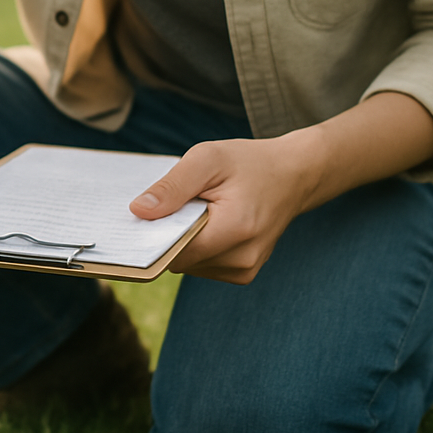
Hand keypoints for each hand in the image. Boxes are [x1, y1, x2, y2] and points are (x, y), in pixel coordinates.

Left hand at [128, 135, 318, 283]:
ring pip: (187, 264)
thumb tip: (138, 211)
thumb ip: (172, 187)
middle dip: (168, 234)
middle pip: (178, 259)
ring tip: (199, 210)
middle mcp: (242, 259)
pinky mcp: (242, 273)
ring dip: (184, 240)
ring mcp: (244, 270)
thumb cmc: (249, 163)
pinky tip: (208, 222)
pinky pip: (201, 265)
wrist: (294, 175)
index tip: (141, 216)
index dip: (152, 234)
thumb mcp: (207, 159)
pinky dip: (197, 246)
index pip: (174, 250)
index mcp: (235, 230)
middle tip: (175, 204)